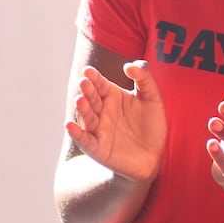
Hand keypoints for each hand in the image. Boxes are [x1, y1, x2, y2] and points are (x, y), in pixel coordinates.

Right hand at [65, 60, 167, 181]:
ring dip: (81, 109)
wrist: (154, 157)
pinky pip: (85, 140)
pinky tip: (69, 126)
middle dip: (87, 91)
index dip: (94, 78)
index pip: (100, 84)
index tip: (88, 71)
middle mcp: (102, 111)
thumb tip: (128, 65)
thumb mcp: (153, 98)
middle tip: (84, 82)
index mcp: (112, 96)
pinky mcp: (97, 148)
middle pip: (91, 99)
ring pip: (86, 117)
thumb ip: (144, 78)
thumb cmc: (151, 125)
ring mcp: (98, 129)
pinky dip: (76, 134)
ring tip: (80, 100)